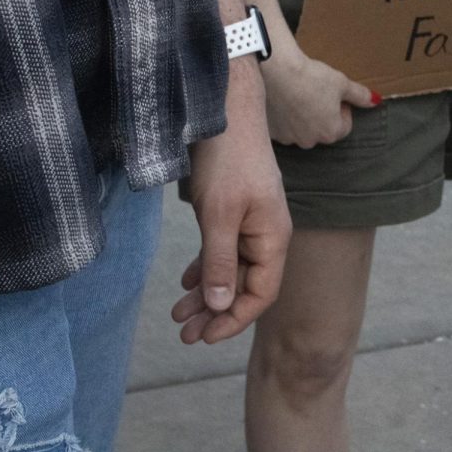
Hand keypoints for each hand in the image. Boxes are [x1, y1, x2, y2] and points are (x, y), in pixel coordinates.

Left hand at [171, 59, 291, 343]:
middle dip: (215, 312)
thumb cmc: (228, 162)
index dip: (234, 319)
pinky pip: (224, 251)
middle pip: (245, 286)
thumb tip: (221, 305)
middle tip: (183, 333)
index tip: (203, 336)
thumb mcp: (219, 216)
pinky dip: (206, 268)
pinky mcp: (236, 212)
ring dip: (207, 293)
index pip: (260, 293)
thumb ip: (220, 262)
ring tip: (178, 314)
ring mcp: (252, 224)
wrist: (225, 115)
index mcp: (273, 238)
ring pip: (231, 270)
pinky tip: (187, 280)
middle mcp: (267, 235)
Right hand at [261, 45, 378, 148]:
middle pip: (322, 130)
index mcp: (331, 132)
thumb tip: (375, 101)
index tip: (335, 95)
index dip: (342, 109)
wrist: (276, 71)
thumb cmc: (311, 77)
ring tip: (299, 95)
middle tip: (316, 93)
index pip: (344, 126)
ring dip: (303, 118)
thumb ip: (360, 95)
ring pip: (301, 130)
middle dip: (322, 115)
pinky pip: (282, 127)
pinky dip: (284, 118)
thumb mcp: (342, 83)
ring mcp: (288, 138)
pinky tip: (284, 100)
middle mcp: (310, 141)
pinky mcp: (271, 131)